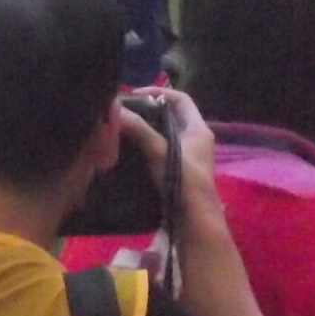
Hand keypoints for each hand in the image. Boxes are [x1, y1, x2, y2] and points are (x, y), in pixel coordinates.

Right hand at [119, 87, 221, 233]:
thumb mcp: (160, 151)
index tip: (135, 94)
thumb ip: (140, 130)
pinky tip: (126, 153)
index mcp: (198, 129)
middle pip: (170, 116)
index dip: (159, 92)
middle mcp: (195, 141)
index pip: (181, 98)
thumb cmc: (183, 183)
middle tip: (123, 113)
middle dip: (147, 112)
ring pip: (163, 136)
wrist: (194, 224)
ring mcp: (187, 159)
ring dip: (144, 132)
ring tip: (121, 130)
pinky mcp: (177, 174)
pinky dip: (144, 149)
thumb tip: (116, 110)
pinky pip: (159, 153)